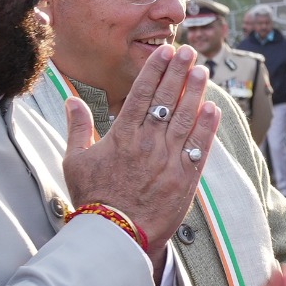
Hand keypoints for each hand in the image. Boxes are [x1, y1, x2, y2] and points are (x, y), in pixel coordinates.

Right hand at [62, 45, 222, 263]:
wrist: (116, 234)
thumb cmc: (93, 197)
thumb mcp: (75, 160)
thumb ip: (78, 127)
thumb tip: (71, 100)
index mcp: (122, 135)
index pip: (141, 93)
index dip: (155, 70)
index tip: (165, 53)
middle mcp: (147, 143)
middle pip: (167, 100)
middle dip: (179, 73)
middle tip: (189, 52)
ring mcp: (168, 160)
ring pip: (186, 119)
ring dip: (196, 92)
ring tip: (203, 71)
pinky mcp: (185, 179)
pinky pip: (198, 147)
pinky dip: (207, 128)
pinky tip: (213, 109)